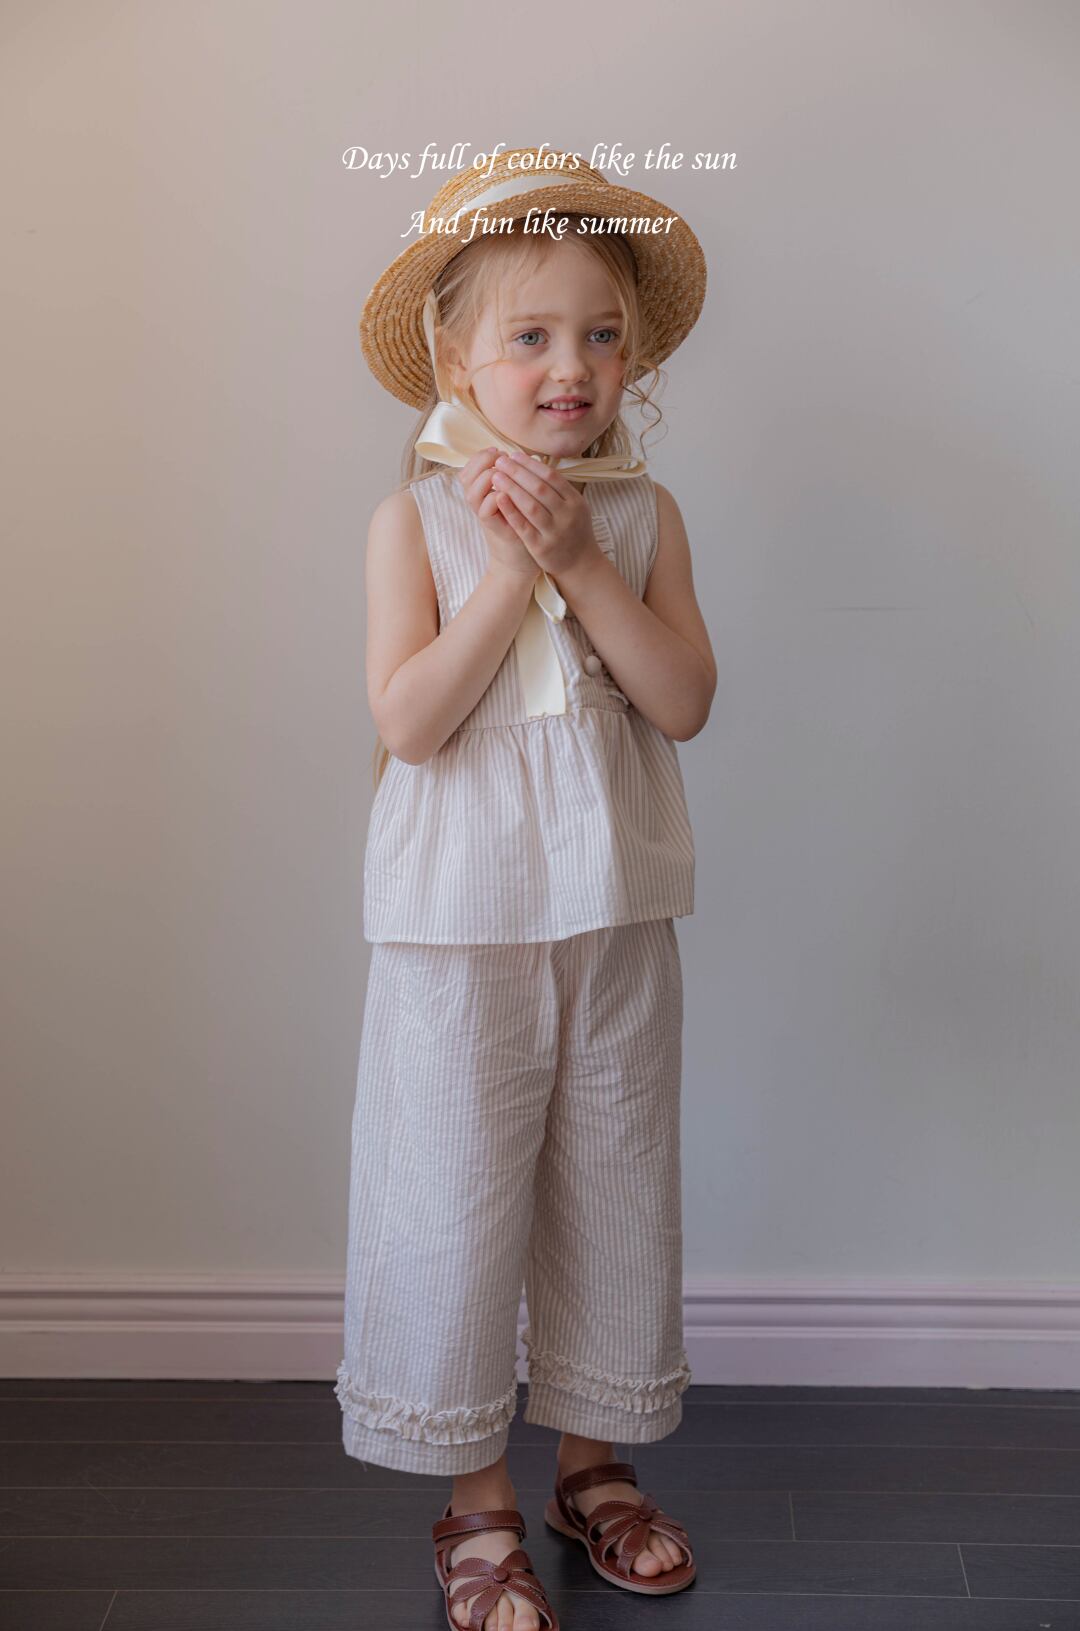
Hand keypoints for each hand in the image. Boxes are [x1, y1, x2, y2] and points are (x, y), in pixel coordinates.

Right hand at [456, 448, 539, 582]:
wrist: (523, 559)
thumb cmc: (523, 524)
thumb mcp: (517, 498)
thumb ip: (516, 480)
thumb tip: (524, 455)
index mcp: (483, 492)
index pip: (470, 468)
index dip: (481, 456)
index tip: (499, 449)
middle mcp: (479, 503)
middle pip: (466, 477)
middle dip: (481, 462)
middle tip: (498, 457)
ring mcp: (485, 517)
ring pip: (472, 493)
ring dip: (485, 479)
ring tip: (500, 473)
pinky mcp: (494, 530)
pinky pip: (485, 512)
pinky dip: (493, 500)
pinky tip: (505, 493)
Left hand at [485, 451, 604, 579]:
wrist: (580, 564)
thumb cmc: (573, 530)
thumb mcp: (574, 507)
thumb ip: (558, 489)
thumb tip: (534, 463)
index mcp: (575, 501)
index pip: (551, 477)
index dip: (531, 464)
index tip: (514, 455)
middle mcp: (567, 515)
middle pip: (540, 488)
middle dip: (518, 472)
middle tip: (500, 461)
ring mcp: (554, 532)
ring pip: (531, 506)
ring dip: (512, 488)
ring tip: (496, 476)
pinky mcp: (541, 547)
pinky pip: (523, 526)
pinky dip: (510, 511)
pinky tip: (498, 498)